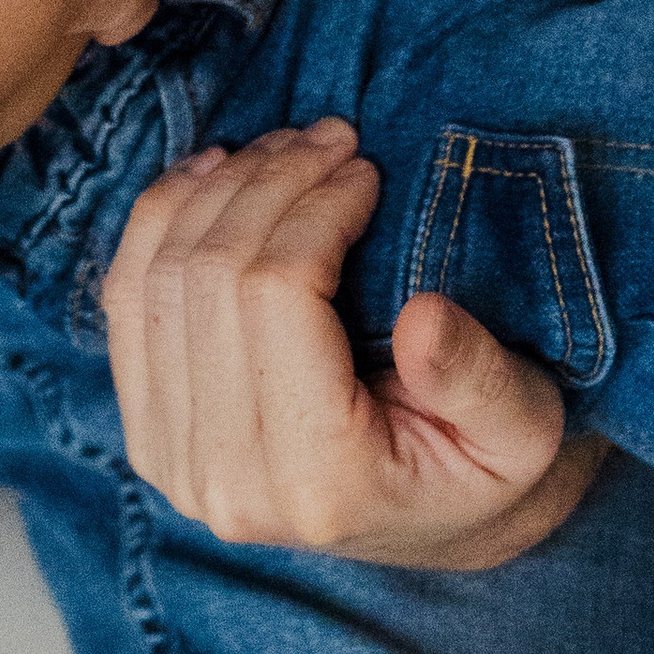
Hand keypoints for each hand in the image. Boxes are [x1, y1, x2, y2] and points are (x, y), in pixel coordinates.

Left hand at [100, 121, 606, 568]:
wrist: (424, 518)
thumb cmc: (481, 462)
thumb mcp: (525, 430)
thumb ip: (480, 381)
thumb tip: (426, 317)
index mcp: (319, 481)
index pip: (276, 295)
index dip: (313, 208)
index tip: (364, 165)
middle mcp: (225, 481)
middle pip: (208, 278)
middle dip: (268, 183)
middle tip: (327, 136)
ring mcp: (170, 459)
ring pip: (157, 277)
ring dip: (216, 190)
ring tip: (281, 147)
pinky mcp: (146, 430)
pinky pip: (127, 298)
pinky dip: (163, 220)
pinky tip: (211, 174)